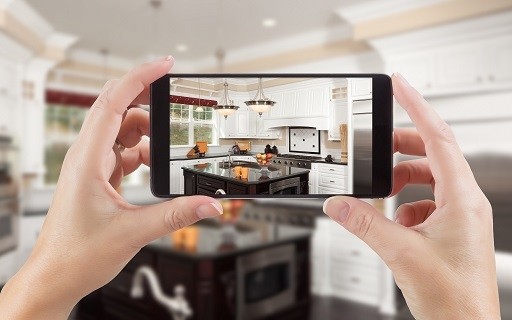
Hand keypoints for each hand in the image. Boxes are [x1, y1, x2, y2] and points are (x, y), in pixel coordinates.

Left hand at [0, 57, 222, 318]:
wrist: (55, 277)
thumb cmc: (76, 255)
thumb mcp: (133, 232)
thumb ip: (176, 215)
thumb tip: (210, 204)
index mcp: (87, 160)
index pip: (113, 103)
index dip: (139, 79)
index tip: (164, 66)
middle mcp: (86, 157)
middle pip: (117, 109)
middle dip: (146, 99)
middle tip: (174, 96)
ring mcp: (91, 166)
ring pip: (120, 131)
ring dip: (145, 133)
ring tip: (167, 147)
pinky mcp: (97, 178)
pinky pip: (121, 152)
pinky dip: (141, 152)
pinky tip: (153, 166)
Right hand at [323, 73, 499, 318]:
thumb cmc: (453, 297)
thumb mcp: (400, 253)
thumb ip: (364, 223)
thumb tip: (338, 204)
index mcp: (461, 199)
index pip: (438, 138)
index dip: (417, 106)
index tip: (400, 86)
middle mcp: (466, 202)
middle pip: (432, 154)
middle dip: (401, 147)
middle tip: (377, 144)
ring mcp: (461, 216)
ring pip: (429, 178)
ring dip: (402, 179)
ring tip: (382, 191)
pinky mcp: (453, 229)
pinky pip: (427, 201)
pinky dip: (406, 203)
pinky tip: (395, 221)